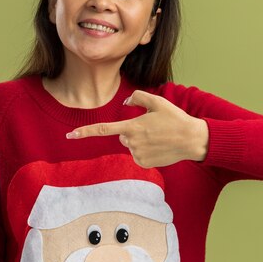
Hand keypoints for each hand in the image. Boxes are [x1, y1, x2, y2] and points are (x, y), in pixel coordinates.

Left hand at [66, 90, 208, 167]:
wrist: (192, 140)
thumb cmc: (175, 119)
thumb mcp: (157, 101)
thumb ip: (137, 97)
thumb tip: (125, 103)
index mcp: (132, 126)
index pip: (103, 129)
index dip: (85, 132)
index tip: (70, 135)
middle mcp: (132, 142)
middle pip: (123, 135)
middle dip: (133, 130)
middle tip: (153, 127)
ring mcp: (138, 155)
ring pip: (130, 145)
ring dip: (140, 140)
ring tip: (159, 136)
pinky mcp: (144, 163)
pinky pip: (138, 154)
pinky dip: (146, 150)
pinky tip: (160, 146)